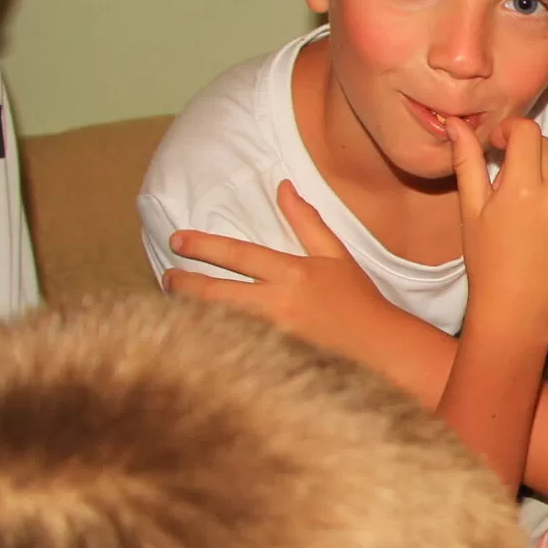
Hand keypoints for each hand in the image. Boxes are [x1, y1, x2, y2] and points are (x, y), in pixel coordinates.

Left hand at [165, 182, 419, 369]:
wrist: (380, 349)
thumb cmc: (358, 300)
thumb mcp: (335, 256)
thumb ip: (306, 222)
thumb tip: (283, 187)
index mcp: (292, 274)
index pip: (238, 255)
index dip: (203, 246)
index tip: (177, 241)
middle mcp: (276, 304)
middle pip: (215, 293)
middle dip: (184, 283)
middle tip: (167, 277)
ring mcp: (271, 336)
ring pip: (217, 321)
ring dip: (190, 312)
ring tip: (174, 304)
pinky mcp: (272, 360)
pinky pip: (232, 346)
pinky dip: (211, 338)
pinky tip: (196, 335)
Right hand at [452, 115, 547, 334]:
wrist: (516, 311)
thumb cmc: (485, 262)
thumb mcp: (471, 210)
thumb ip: (467, 161)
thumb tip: (456, 123)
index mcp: (525, 187)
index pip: (528, 131)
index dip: (510, 130)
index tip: (497, 144)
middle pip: (546, 148)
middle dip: (525, 152)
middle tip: (506, 177)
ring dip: (543, 177)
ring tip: (522, 210)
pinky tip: (540, 228)